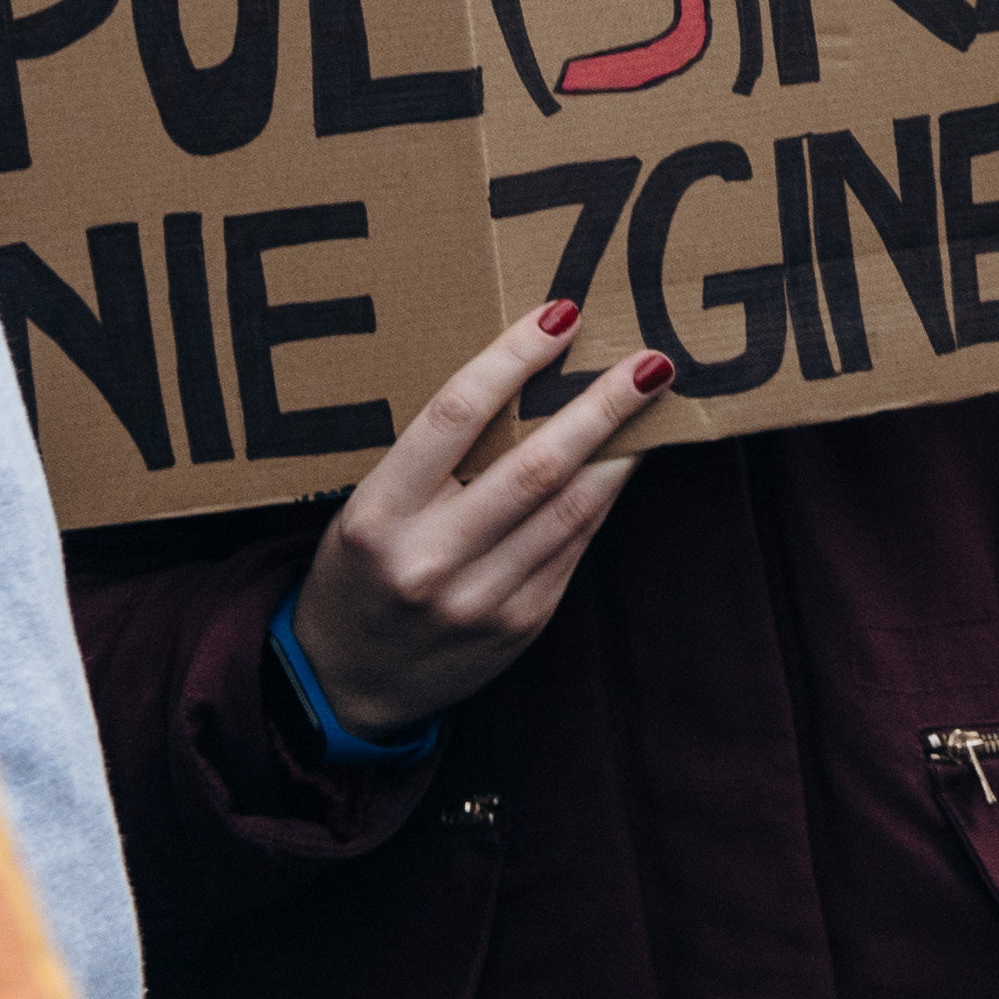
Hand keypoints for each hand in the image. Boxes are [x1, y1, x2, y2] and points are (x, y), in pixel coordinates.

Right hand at [289, 303, 672, 736]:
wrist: (345, 683)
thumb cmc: (362, 570)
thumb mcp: (372, 508)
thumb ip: (437, 458)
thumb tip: (533, 379)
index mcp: (379, 516)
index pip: (454, 416)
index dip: (513, 358)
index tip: (560, 314)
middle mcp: (430, 559)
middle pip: (536, 464)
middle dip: (602, 405)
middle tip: (649, 359)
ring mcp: (481, 598)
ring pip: (574, 505)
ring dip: (623, 447)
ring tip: (653, 400)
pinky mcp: (522, 623)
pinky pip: (577, 542)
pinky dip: (605, 493)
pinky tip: (625, 458)